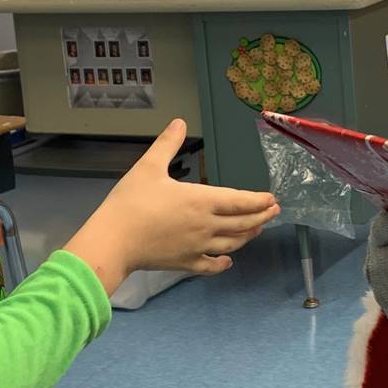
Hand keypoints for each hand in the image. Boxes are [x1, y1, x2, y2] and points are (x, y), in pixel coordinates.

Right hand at [64, 120, 278, 293]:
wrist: (114, 241)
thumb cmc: (131, 202)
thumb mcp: (148, 167)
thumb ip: (167, 144)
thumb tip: (179, 122)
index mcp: (201, 201)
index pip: (239, 201)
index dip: (258, 200)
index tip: (271, 198)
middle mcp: (206, 226)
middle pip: (242, 223)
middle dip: (261, 216)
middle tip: (274, 211)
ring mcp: (198, 247)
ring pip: (232, 243)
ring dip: (248, 236)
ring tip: (257, 229)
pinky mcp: (185, 263)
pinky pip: (210, 265)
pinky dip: (223, 263)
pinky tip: (228, 261)